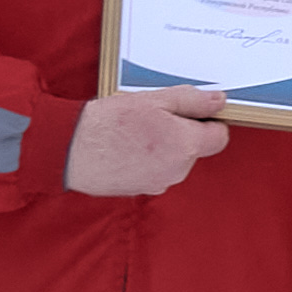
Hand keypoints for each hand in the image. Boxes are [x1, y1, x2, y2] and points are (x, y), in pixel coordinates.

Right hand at [64, 86, 228, 195]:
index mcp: (186, 146)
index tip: (192, 111)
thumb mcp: (154, 100)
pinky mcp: (142, 190)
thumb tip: (219, 101)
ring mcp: (160, 183)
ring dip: (163, 146)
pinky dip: (148, 159)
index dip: (208, 121)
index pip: (219, 137)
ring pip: (174, 160)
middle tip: (153, 116)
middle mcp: (178, 170)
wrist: (71, 150)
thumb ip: (191, 101)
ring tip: (135, 131)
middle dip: (182, 132)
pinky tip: (126, 147)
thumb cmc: (109, 123)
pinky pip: (156, 171)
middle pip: (195, 148)